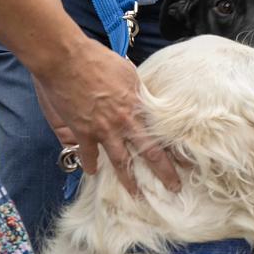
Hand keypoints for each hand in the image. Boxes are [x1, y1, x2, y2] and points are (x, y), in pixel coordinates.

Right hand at [31, 39, 179, 195]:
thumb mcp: (127, 71)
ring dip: (129, 180)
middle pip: (149, 152)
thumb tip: (141, 98)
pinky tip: (92, 174)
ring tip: (136, 195)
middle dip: (164, 172)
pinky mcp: (81, 132)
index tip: (188, 163)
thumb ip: (135, 90)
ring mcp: (103, 130)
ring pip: (120, 161)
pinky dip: (90, 165)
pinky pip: (88, 154)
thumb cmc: (96, 59)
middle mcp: (124, 122)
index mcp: (139, 106)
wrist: (66, 59)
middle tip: (175, 188)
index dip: (176, 149)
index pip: (162, 133)